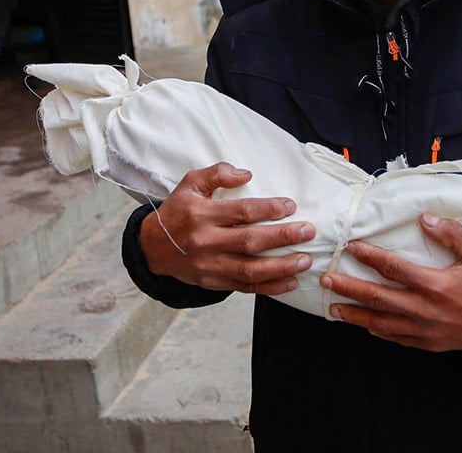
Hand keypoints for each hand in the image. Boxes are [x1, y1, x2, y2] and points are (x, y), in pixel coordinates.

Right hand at [141, 163, 314, 294]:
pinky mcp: (213, 282)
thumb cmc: (178, 211)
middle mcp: (205, 241)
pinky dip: (270, 287)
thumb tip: (245, 173)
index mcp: (201, 214)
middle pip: (249, 241)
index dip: (268, 209)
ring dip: (281, 266)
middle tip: (308, 232)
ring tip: (305, 260)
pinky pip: (245, 287)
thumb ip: (216, 174)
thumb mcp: (190, 184)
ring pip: (250, 269)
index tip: (290, 206)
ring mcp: (209, 265)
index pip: (240, 212)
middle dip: (282, 237)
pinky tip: (290, 282)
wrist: (153, 247)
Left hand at [321, 213, 461, 351]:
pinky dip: (379, 332)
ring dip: (356, 315)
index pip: (393, 269)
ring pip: (382, 323)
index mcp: (435, 285)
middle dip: (349, 289)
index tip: (351, 248)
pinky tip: (368, 327)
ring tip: (334, 308)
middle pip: (378, 299)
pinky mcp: (431, 343)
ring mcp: (426, 330)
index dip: (369, 257)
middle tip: (326, 280)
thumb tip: (424, 218)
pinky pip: (398, 338)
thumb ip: (451, 234)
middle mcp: (425, 310)